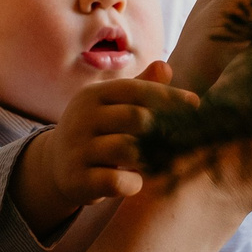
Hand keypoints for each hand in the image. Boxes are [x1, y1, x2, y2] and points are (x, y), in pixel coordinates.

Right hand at [12, 63, 200, 235]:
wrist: (56, 164)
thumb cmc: (98, 130)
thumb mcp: (113, 105)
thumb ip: (140, 87)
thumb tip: (166, 67)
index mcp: (94, 94)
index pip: (136, 89)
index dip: (168, 96)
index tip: (195, 104)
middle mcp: (82, 118)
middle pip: (136, 118)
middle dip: (163, 129)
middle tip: (184, 139)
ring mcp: (77, 149)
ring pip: (127, 149)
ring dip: (151, 157)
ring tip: (161, 161)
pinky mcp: (76, 179)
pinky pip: (115, 181)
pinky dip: (133, 183)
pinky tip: (137, 181)